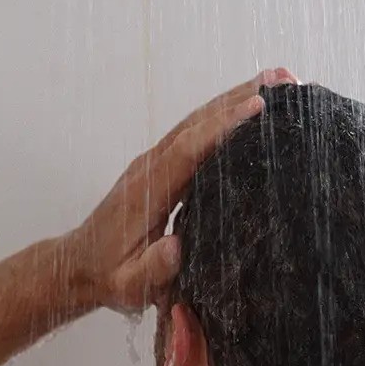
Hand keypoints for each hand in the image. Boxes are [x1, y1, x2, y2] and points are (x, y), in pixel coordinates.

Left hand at [61, 69, 294, 313]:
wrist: (80, 265)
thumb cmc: (110, 276)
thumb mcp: (129, 286)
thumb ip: (152, 270)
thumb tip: (177, 247)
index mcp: (148, 190)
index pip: (189, 149)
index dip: (224, 126)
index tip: (258, 107)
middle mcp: (151, 165)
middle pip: (198, 122)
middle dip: (240, 97)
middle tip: (284, 79)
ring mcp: (156, 161)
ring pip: (199, 120)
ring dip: (236, 97)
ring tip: (279, 80)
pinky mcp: (163, 163)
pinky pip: (197, 130)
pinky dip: (225, 112)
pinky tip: (250, 103)